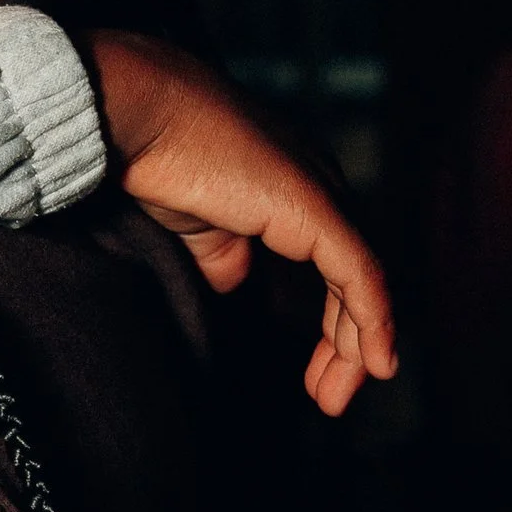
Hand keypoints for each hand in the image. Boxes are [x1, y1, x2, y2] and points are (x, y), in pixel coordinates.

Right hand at [86, 32, 397, 418]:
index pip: (332, 262)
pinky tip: (373, 364)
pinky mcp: (317, 209)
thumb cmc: (154, 155)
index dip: (332, 322)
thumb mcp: (196, 220)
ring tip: (336, 397)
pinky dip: (371, 322)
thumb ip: (223, 250)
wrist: (139, 114)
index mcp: (292, 184)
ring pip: (362, 282)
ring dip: (356, 346)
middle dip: (346, 343)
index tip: (317, 374)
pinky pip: (360, 276)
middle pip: (353, 276)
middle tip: (330, 396)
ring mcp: (322, 194)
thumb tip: (235, 282)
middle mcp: (318, 184)